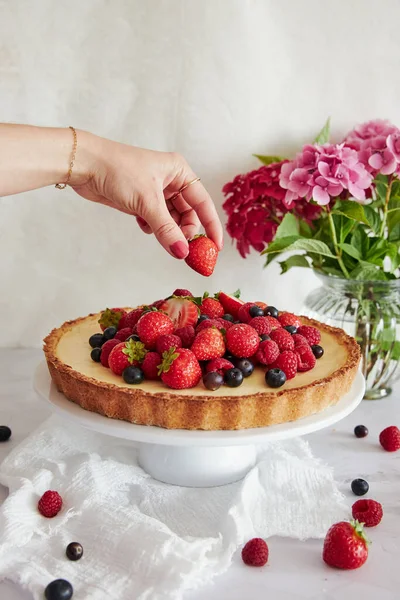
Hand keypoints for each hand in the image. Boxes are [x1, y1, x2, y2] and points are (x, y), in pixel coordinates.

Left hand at [71, 132, 223, 257]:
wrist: (85, 165)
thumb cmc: (118, 171)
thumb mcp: (147, 202)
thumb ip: (166, 229)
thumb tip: (182, 252)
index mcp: (179, 171)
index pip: (203, 203)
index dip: (211, 225)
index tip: (215, 247)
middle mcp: (170, 180)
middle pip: (188, 213)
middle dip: (186, 232)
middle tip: (183, 249)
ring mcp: (155, 191)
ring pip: (171, 219)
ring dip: (168, 231)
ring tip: (163, 239)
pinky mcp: (140, 200)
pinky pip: (156, 220)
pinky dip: (154, 228)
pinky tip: (144, 227)